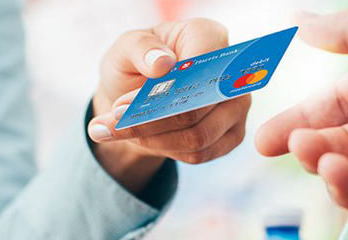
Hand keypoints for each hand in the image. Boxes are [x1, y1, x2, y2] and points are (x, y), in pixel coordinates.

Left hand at [88, 19, 250, 193]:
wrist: (137, 96)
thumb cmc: (136, 64)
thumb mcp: (125, 48)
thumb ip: (140, 48)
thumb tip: (162, 65)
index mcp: (209, 37)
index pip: (200, 68)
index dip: (163, 91)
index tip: (122, 105)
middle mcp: (232, 72)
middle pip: (197, 109)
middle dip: (149, 122)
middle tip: (110, 124)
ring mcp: (237, 106)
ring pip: (198, 137)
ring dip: (151, 140)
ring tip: (114, 132)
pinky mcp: (232, 135)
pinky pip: (200, 154)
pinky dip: (164, 151)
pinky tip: (141, 140)